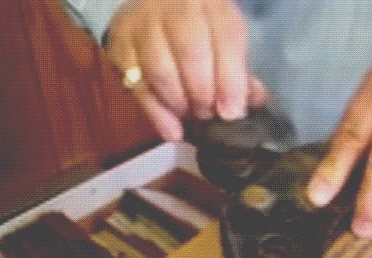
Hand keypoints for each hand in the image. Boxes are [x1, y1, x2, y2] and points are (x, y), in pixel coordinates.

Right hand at [105, 0, 268, 140]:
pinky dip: (156, 113)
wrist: (157, 4)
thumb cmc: (200, 24)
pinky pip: (137, 85)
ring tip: (192, 116)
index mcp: (210, 0)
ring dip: (180, 104)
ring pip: (160, 71)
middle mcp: (174, 6)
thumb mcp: (225, 34)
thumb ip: (239, 67)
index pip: (225, 37)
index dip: (230, 80)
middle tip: (209, 114)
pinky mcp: (120, 43)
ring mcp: (142, 23)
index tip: (232, 112)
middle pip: (191, 54)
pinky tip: (171, 130)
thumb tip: (251, 102)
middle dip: (203, 93)